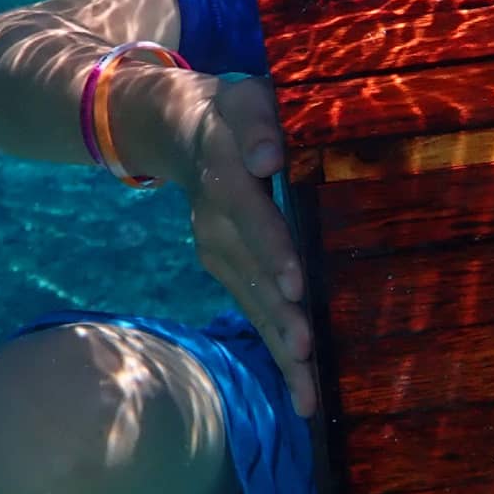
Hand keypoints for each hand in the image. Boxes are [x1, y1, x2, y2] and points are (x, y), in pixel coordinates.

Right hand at [177, 76, 316, 416]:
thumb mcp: (247, 98)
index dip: (272, 250)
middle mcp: (216, 224)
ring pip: (251, 304)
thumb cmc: (237, 109)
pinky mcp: (226, 269)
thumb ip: (258, 123)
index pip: (250, 216)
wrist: (187, 129)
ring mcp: (218, 251)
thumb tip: (269, 158)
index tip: (295, 285)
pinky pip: (253, 311)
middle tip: (305, 355)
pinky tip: (301, 391)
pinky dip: (275, 350)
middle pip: (250, 274)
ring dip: (278, 347)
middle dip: (278, 318)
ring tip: (306, 394)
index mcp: (226, 178)